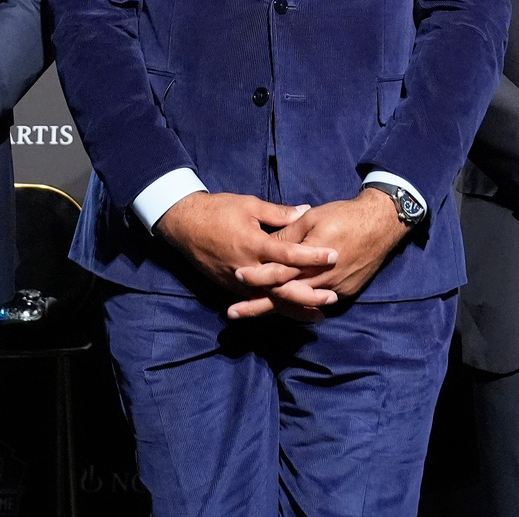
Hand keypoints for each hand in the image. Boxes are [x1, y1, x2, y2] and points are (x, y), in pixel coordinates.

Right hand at [153, 192, 336, 316]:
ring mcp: (237, 282)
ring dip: (294, 308)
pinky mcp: (230, 288)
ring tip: (318, 314)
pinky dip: (275, 307)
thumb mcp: (249, 205)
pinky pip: (257, 300)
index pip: (288, 254)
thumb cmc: (217, 210)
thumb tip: (305, 211)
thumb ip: (279, 213)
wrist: (184, 224)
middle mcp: (246, 267)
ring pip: (270, 300)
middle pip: (282, 286)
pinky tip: (291, 312)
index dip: (312, 256)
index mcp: (253, 244)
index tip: (334, 255)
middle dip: (308, 293)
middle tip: (332, 296)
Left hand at [234, 189, 410, 322]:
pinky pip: (317, 303)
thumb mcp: (312, 218)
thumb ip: (289, 234)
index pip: (279, 272)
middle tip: (233, 313)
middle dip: (258, 305)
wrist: (381, 224)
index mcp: (311, 258)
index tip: (238, 277)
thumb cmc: (344, 215)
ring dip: (277, 309)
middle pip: (285, 296)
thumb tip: (268, 245)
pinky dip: (299, 307)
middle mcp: (322, 278)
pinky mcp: (346, 293)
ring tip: (253, 314)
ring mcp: (335, 289)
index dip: (257, 276)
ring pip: (300, 304)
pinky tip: (284, 310)